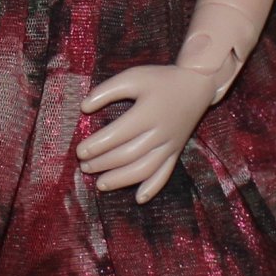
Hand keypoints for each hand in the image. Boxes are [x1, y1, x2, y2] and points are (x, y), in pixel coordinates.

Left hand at [76, 64, 216, 203]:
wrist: (196, 84)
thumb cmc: (161, 79)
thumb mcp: (133, 76)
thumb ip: (108, 90)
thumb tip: (84, 107)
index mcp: (147, 113)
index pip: (117, 135)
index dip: (97, 145)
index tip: (79, 151)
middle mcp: (159, 133)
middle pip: (127, 154)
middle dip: (103, 163)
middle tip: (84, 167)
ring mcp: (170, 145)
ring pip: (144, 169)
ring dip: (121, 180)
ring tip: (100, 184)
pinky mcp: (176, 152)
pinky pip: (165, 174)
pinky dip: (152, 188)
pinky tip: (139, 198)